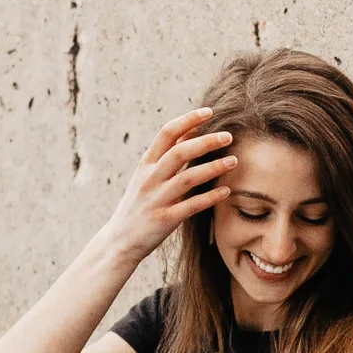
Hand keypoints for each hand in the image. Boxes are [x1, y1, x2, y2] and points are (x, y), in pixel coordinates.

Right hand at [103, 107, 237, 263]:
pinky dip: (211, 197)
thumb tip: (191, 130)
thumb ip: (166, 156)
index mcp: (145, 164)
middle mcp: (150, 178)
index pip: (167, 133)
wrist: (119, 240)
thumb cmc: (139, 204)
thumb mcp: (145, 176)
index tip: (209, 112)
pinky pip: (192, 205)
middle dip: (206, 141)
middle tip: (228, 136)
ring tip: (233, 161)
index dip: (188, 120)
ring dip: (213, 168)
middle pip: (180, 152)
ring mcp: (157, 199)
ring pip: (188, 178)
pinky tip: (227, 191)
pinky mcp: (165, 219)